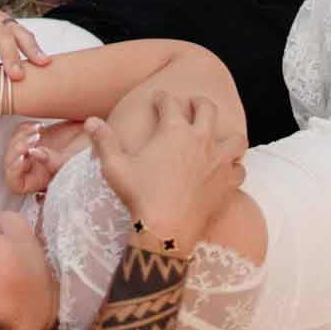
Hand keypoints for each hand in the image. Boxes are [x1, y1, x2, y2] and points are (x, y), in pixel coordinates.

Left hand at [3, 117, 89, 196]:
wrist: (102, 136)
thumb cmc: (92, 156)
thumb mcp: (75, 161)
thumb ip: (54, 162)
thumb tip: (34, 154)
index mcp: (41, 180)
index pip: (15, 184)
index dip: (13, 172)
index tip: (23, 158)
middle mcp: (35, 168)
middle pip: (10, 163)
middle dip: (16, 149)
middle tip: (33, 140)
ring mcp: (35, 151)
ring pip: (13, 145)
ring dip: (21, 136)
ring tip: (38, 131)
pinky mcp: (38, 136)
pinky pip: (20, 131)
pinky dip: (26, 127)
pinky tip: (39, 127)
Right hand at [86, 87, 246, 257]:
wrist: (165, 231)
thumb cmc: (138, 196)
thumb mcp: (115, 167)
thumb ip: (103, 141)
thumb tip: (90, 121)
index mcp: (173, 130)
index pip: (169, 102)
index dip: (162, 98)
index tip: (158, 98)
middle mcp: (200, 140)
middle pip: (207, 108)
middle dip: (199, 103)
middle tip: (193, 105)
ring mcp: (218, 161)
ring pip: (235, 138)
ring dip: (227, 135)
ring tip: (218, 137)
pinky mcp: (228, 184)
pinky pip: (240, 169)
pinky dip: (235, 167)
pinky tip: (226, 170)